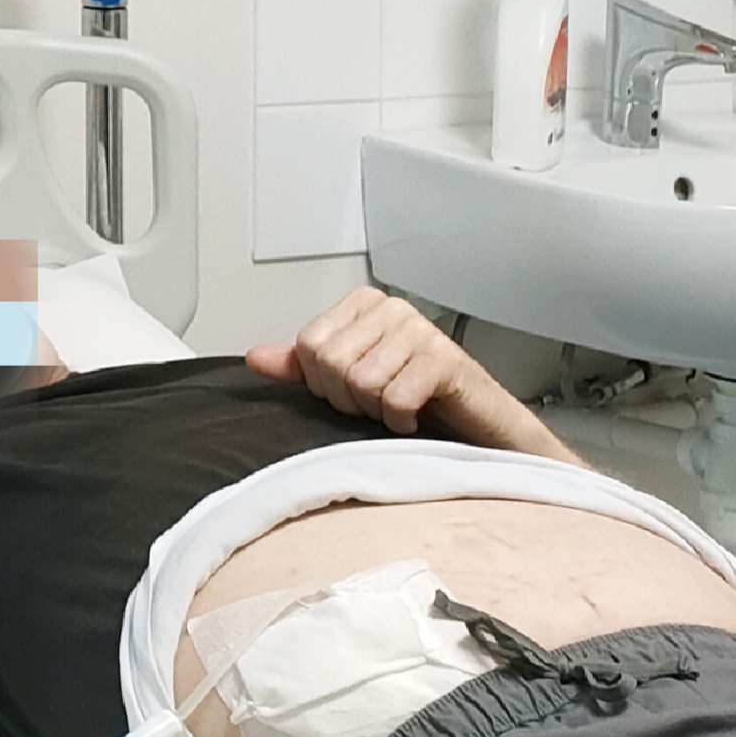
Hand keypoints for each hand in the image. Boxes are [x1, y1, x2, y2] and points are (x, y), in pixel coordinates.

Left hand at [246, 287, 563, 453]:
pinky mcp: (445, 360)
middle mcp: (392, 308)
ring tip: (399, 410)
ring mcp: (420, 330)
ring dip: (377, 412)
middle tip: (379, 404)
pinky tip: (417, 418)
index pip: (307, 345)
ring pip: (360, 381)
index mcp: (363, 305)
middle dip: (349, 399)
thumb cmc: (417, 403)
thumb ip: (302, 367)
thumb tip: (256, 357)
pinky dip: (401, 421)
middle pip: (330, 362)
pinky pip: (393, 398)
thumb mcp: (350, 383)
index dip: (323, 383)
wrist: (479, 431)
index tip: (354, 392)